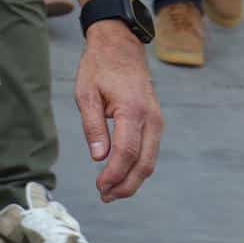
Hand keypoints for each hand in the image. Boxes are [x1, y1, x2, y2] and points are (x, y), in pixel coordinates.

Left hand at [74, 24, 162, 200]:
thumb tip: (99, 157)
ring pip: (150, 160)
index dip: (114, 174)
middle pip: (144, 164)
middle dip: (125, 184)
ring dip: (132, 179)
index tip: (100, 187)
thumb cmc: (99, 67)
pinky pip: (150, 151)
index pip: (127, 153)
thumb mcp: (86, 93)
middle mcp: (151, 119)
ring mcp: (157, 121)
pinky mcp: (155, 121)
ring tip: (111, 191)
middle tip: (105, 197)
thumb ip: (93, 126)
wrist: (121, 46)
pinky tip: (121, 173)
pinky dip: (138, 166)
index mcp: (132, 111)